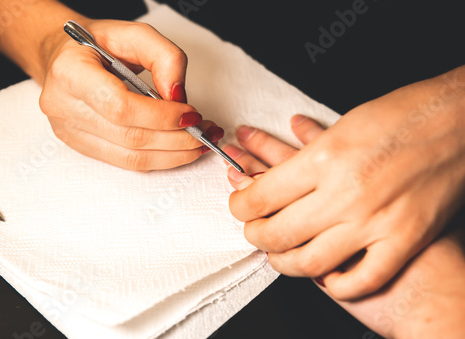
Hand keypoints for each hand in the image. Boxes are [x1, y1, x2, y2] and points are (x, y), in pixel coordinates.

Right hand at [39, 19, 223, 170]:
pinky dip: (159, 159)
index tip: (192, 114)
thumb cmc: (99, 43)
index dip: (162, 117)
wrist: (65, 56)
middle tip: (205, 132)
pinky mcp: (81, 147)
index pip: (122, 107)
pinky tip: (179, 149)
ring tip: (199, 143)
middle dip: (177, 139)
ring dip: (173, 154)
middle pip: (131, 138)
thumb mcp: (135, 34)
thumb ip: (165, 58)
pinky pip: (127, 163)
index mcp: (71, 73)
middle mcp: (63, 107)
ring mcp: (69, 132)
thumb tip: (179, 97)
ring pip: (131, 158)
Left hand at [224, 117, 464, 338]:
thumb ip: (303, 160)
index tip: (240, 206)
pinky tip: (327, 274)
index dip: (240, 206)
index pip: (260, 196)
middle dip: (255, 235)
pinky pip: (360, 279)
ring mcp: (376, 220)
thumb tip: (269, 182)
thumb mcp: (341, 126)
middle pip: (277, 233)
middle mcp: (346, 193)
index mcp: (325, 158)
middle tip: (254, 230)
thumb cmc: (404, 114)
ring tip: (279, 254)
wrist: (461, 121)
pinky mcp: (404, 238)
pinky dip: (337, 283)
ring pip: (309, 263)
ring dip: (284, 262)